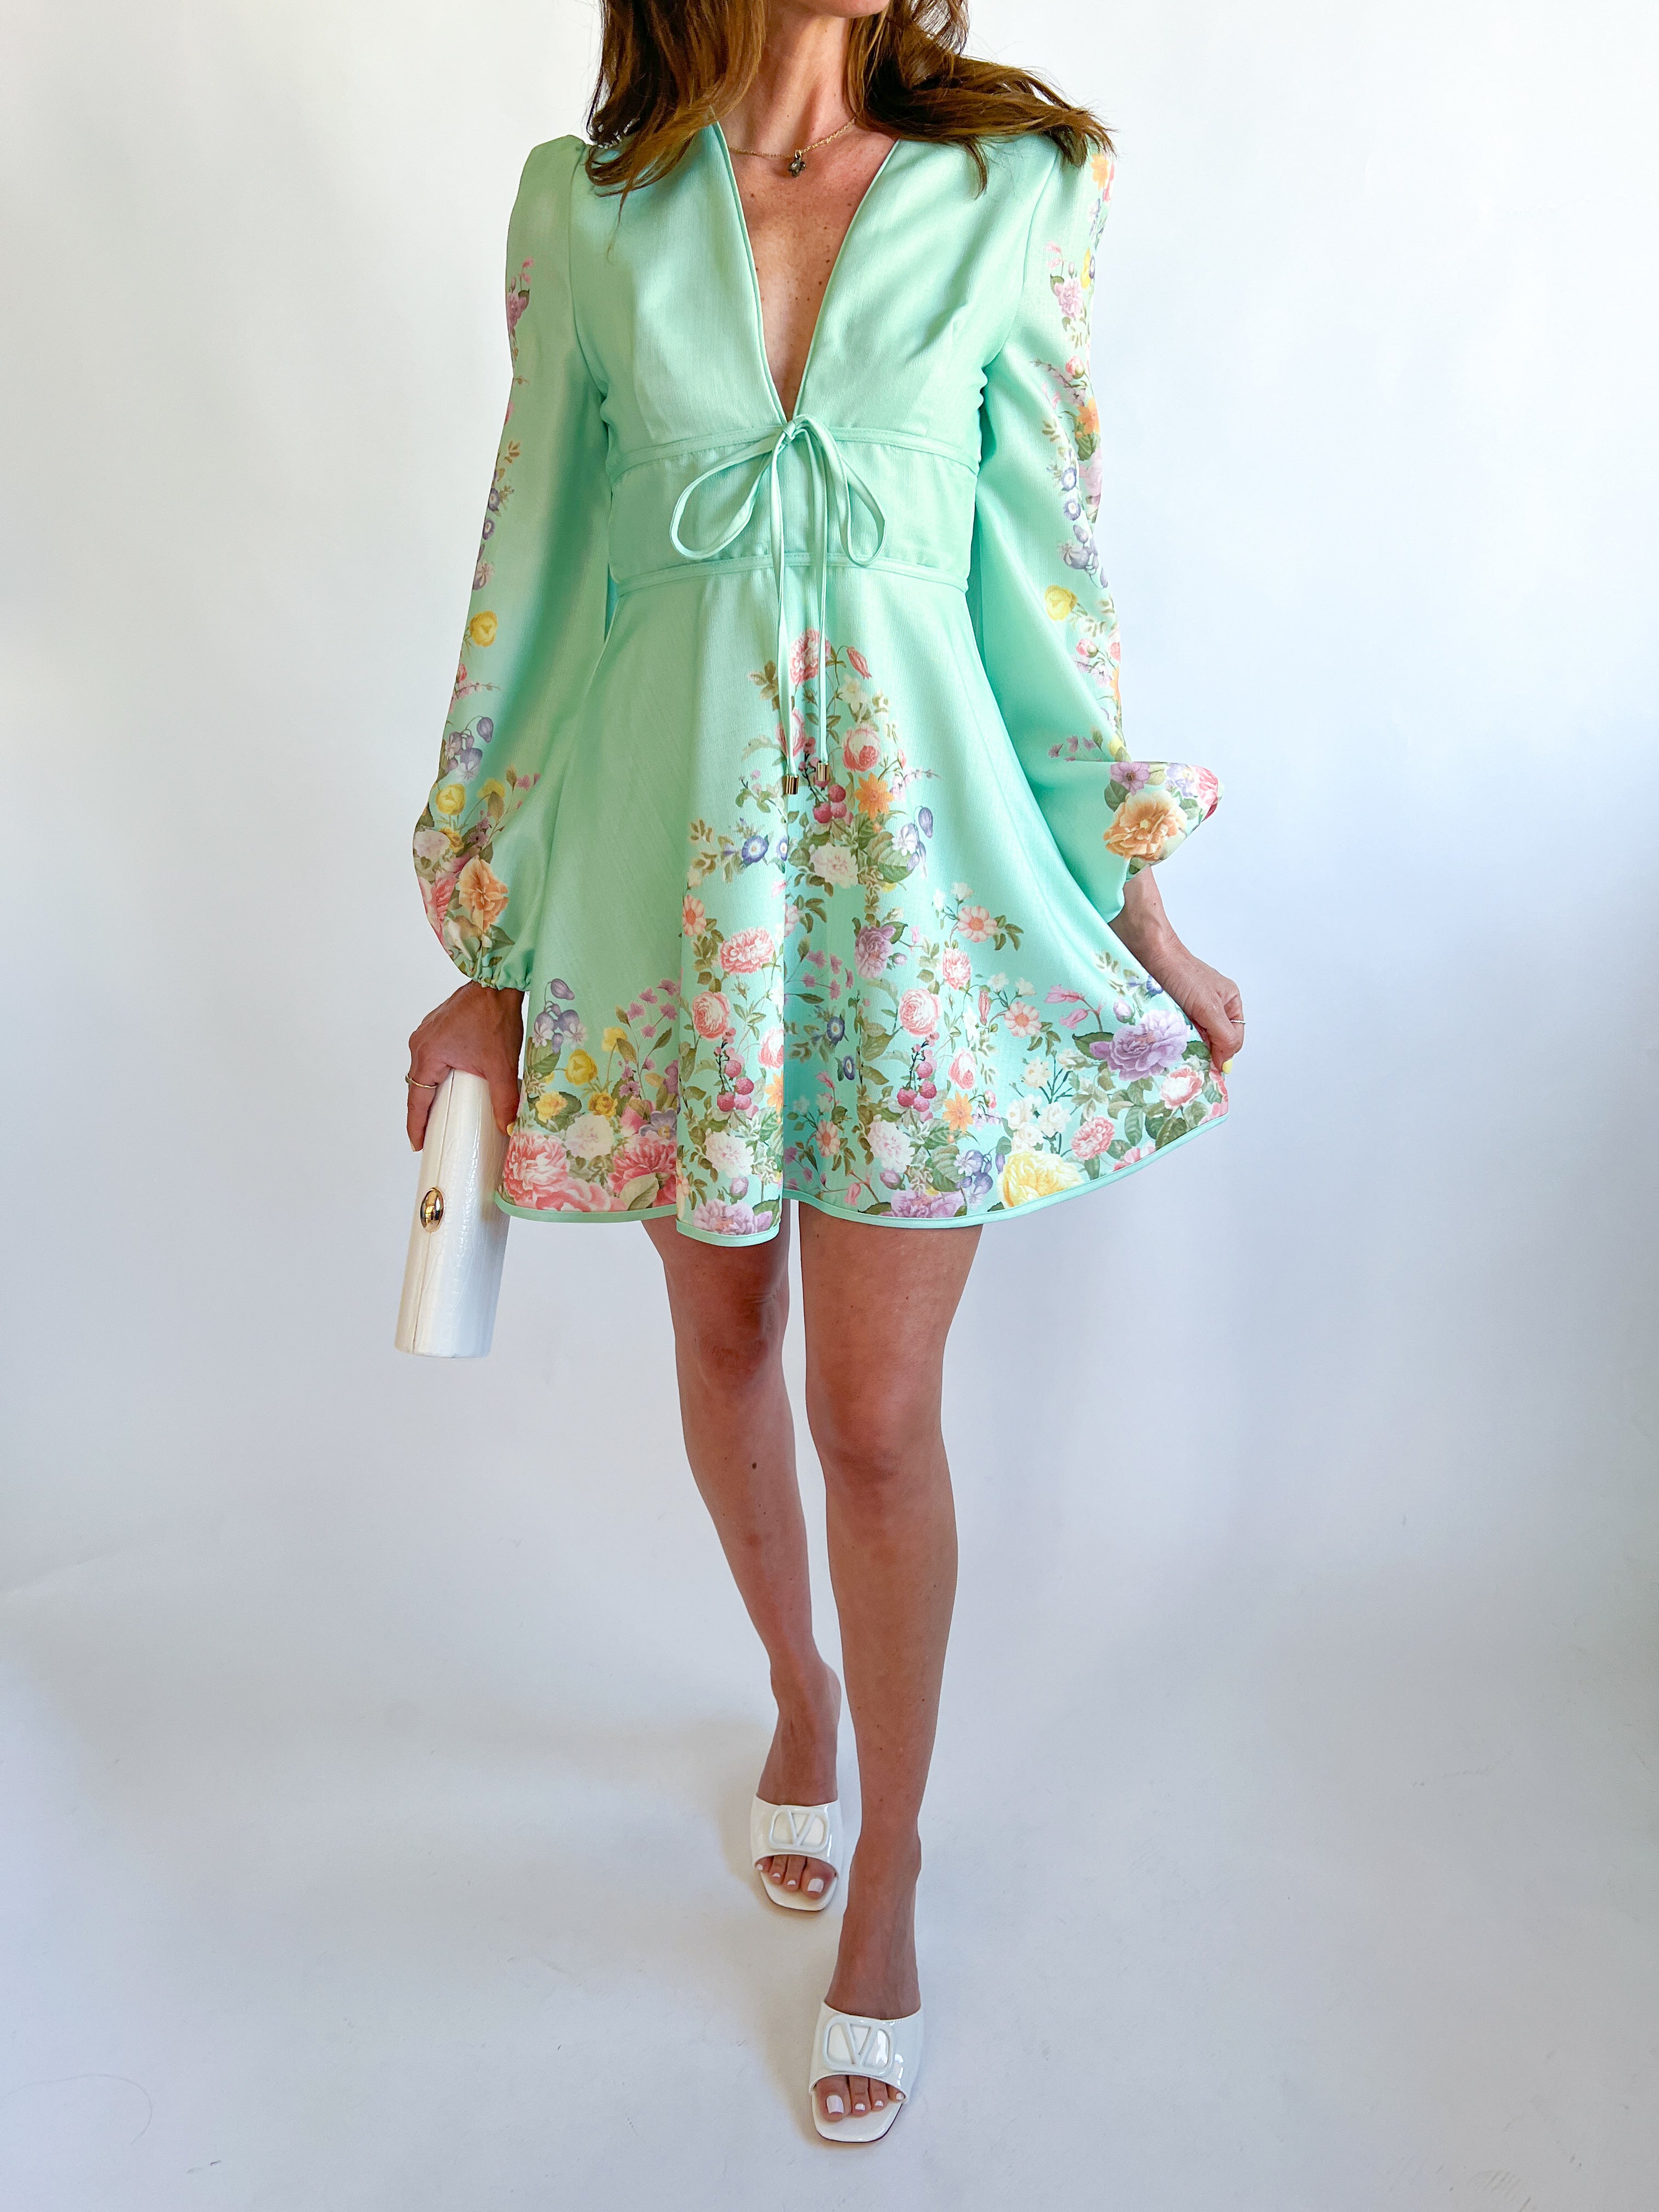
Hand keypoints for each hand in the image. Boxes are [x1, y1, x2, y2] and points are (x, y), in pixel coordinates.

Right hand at [406, 981, 524, 1148]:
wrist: (497, 982)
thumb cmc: (494, 1017)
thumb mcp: (500, 1065)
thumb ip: (503, 1100)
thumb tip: (508, 1127)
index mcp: (428, 1056)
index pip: (417, 1101)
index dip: (417, 1126)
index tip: (418, 1145)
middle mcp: (420, 1044)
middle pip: (417, 1087)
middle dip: (423, 1111)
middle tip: (431, 1133)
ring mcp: (426, 1033)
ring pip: (423, 1071)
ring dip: (430, 1090)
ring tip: (441, 1111)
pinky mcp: (436, 1027)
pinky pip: (430, 1056)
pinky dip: (437, 1072)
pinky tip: (451, 1080)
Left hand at [1110, 869, 1244, 1069]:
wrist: (1147, 949)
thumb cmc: (1180, 972)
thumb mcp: (1209, 1007)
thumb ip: (1223, 1035)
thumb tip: (1227, 1064)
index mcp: (1230, 1002)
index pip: (1233, 1040)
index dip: (1222, 1055)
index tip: (1206, 1067)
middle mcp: (1213, 1006)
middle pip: (1213, 1041)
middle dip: (1201, 1049)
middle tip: (1187, 1053)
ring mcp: (1191, 1007)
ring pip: (1193, 1038)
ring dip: (1184, 1043)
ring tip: (1173, 1042)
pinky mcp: (1172, 1008)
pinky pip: (1176, 1031)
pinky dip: (1170, 1036)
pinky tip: (1163, 1037)